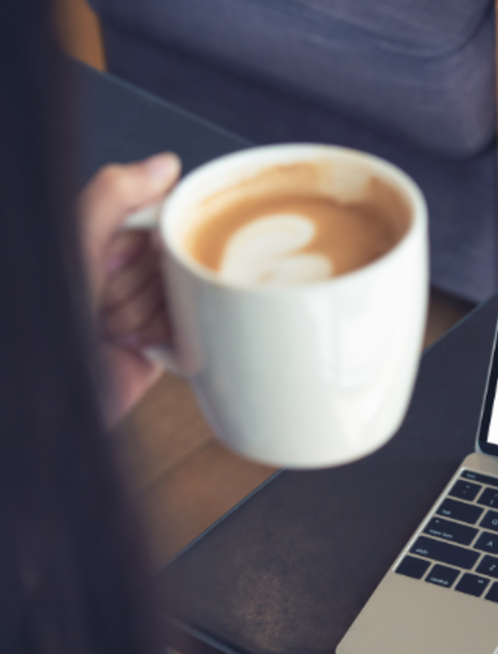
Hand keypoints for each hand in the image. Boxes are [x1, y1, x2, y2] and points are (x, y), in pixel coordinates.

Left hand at [78, 152, 181, 424]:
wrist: (53, 386)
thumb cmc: (48, 317)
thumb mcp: (74, 242)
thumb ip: (113, 196)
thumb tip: (165, 166)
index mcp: (102, 238)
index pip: (158, 215)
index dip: (149, 236)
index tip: (128, 252)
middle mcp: (124, 269)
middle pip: (172, 256)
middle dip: (142, 280)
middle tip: (105, 297)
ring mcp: (146, 306)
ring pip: (184, 292)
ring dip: (148, 313)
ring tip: (112, 328)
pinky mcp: (164, 343)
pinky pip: (194, 327)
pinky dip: (169, 335)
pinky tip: (139, 343)